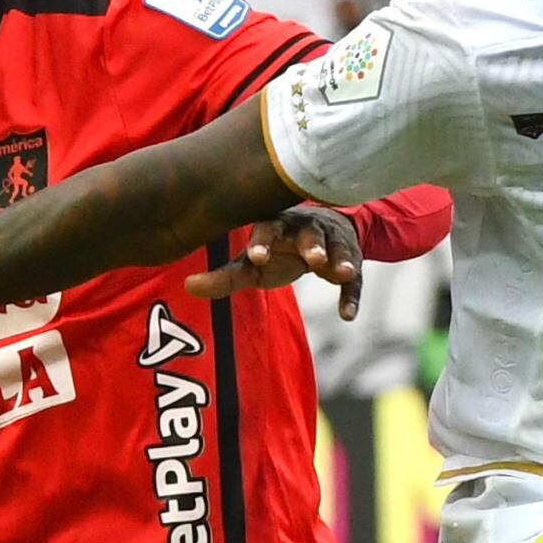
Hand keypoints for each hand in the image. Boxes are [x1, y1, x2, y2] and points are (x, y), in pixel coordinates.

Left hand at [182, 205, 372, 317]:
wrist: (323, 234)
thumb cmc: (277, 251)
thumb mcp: (251, 265)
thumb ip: (224, 277)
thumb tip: (188, 286)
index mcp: (276, 227)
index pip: (268, 228)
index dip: (262, 241)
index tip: (256, 257)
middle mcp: (305, 229)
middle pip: (308, 233)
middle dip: (311, 244)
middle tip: (313, 257)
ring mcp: (331, 243)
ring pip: (337, 248)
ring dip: (340, 259)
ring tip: (341, 272)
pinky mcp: (350, 261)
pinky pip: (354, 278)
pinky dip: (351, 295)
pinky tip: (348, 315)